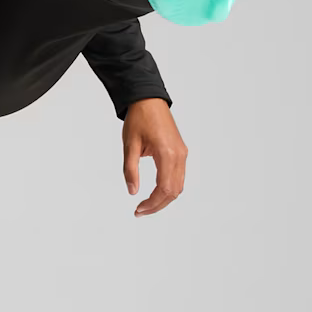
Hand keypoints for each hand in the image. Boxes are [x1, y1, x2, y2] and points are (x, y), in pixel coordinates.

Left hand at [122, 98, 186, 216]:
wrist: (149, 100)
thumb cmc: (139, 118)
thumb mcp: (129, 145)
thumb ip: (130, 170)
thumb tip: (132, 191)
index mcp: (167, 153)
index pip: (164, 188)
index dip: (152, 203)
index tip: (138, 209)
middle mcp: (179, 155)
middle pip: (174, 191)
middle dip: (158, 205)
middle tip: (140, 211)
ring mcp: (182, 153)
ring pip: (178, 186)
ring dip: (164, 199)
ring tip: (146, 205)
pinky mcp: (181, 152)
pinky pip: (179, 177)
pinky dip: (168, 188)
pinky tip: (155, 193)